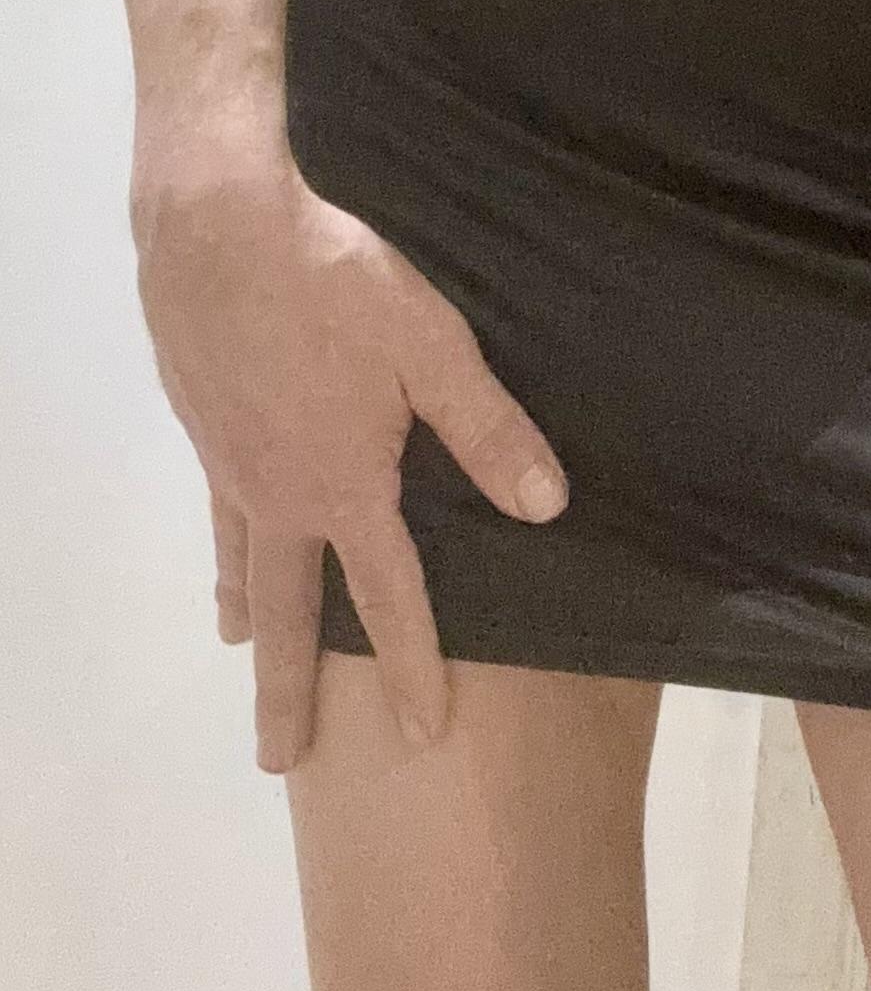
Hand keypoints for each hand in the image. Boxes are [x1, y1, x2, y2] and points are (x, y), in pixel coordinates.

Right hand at [132, 149, 569, 770]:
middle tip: (277, 763)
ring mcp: (232, 464)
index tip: (423, 734)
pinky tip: (228, 538)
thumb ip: (487, 430)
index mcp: (344, 488)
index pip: (389, 598)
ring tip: (244, 652)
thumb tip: (547, 507)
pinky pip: (217, 510)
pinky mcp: (204, 425)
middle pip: (289, 615)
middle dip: (287, 692)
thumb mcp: (432, 347)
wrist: (218, 227)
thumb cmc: (335, 284)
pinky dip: (223, 545)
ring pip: (242, 565)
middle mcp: (280, 495)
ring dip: (250, 618)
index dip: (412, 667)